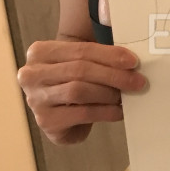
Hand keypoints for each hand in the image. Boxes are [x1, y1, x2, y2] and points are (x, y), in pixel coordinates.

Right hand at [17, 40, 146, 145]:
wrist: (60, 111)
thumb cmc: (73, 80)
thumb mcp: (80, 60)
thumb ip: (98, 51)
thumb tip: (127, 50)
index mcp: (40, 51)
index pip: (81, 50)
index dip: (110, 55)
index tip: (133, 62)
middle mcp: (31, 74)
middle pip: (80, 70)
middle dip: (113, 76)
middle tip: (138, 81)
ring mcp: (36, 99)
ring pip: (79, 91)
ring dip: (109, 94)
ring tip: (127, 96)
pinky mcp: (46, 121)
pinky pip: (82, 114)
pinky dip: (105, 112)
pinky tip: (119, 111)